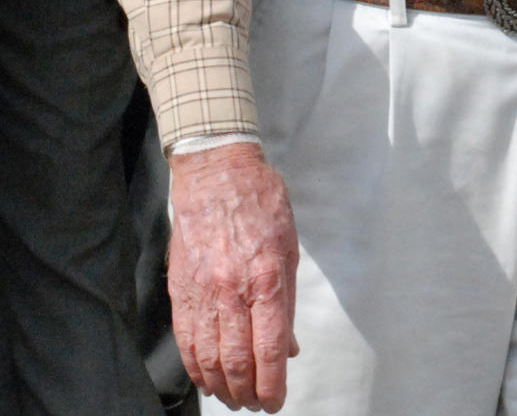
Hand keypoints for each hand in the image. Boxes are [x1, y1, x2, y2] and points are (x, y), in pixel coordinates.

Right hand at [168, 144, 298, 411]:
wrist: (216, 173)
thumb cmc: (260, 204)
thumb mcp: (288, 247)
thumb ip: (286, 301)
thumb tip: (287, 347)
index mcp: (266, 277)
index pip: (268, 349)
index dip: (272, 386)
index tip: (275, 402)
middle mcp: (232, 289)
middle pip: (236, 362)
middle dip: (247, 394)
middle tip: (255, 403)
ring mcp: (202, 291)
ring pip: (207, 358)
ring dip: (221, 386)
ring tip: (232, 396)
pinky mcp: (179, 288)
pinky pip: (185, 340)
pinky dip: (195, 366)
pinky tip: (205, 377)